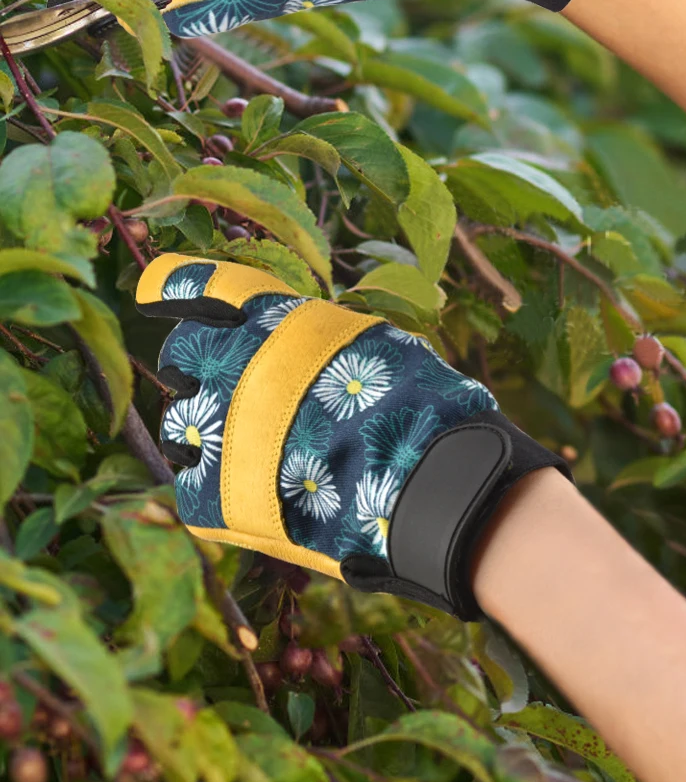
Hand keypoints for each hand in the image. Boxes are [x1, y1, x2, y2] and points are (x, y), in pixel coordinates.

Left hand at [137, 252, 569, 618]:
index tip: (161, 293)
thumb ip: (319, 337)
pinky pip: (192, 484)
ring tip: (256, 452)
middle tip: (237, 395)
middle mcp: (234, 365)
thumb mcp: (376, 343)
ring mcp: (218, 431)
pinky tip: (260, 493)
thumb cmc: (421, 409)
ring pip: (183, 423)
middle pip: (183, 355)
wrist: (428, 486)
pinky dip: (218, 488)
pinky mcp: (212, 495)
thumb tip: (296, 342)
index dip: (178, 287)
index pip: (198, 286)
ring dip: (210, 431)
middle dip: (203, 370)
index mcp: (276, 320)